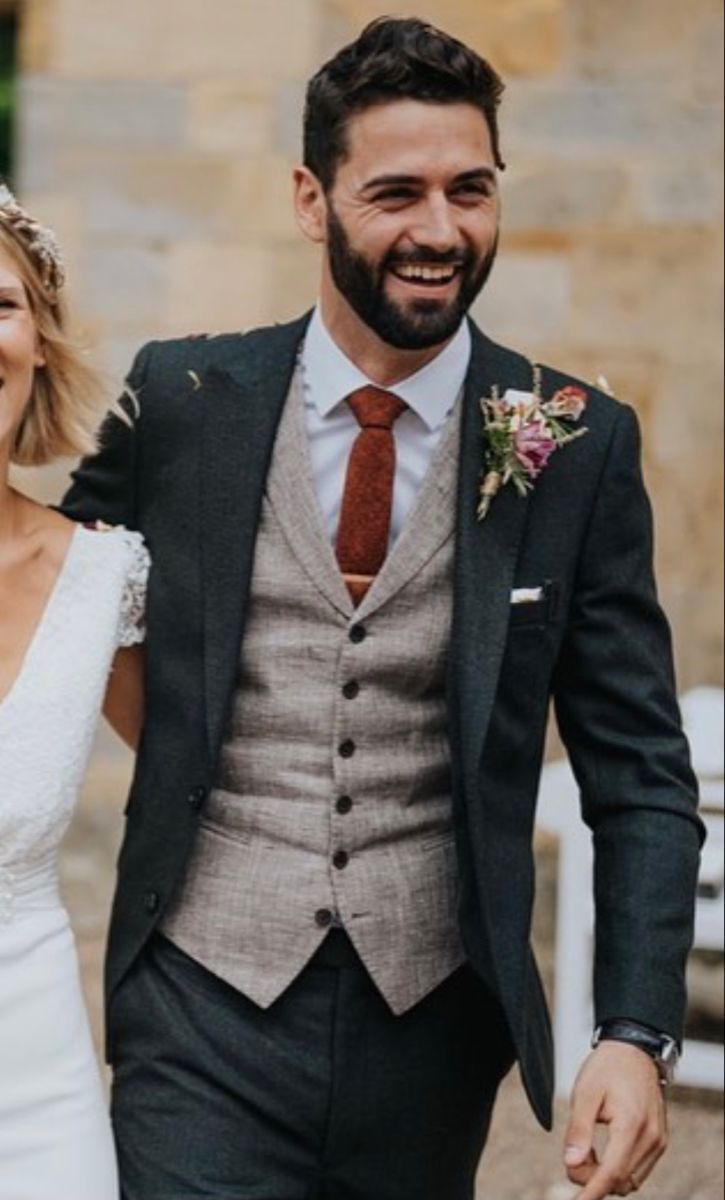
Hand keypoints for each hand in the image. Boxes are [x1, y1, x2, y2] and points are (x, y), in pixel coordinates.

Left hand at [564, 1042, 668, 1197]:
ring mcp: (658, 1141)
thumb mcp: (585, 1093)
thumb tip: (571, 1163)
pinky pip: (638, 1170)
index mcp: (632, 1125)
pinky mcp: (659, 1141)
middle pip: (621, 1181)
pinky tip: (601, 1151)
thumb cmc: (607, 1068)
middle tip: (573, 1156)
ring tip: (587, 1150)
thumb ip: (578, 1130)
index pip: (612, 1173)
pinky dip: (618, 1170)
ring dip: (606, 1176)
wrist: (634, 1050)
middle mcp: (651, 1138)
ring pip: (631, 1180)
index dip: (591, 1191)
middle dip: (592, 1179)